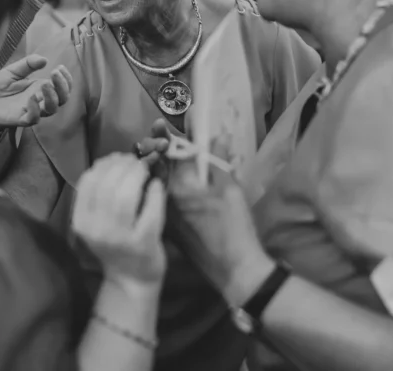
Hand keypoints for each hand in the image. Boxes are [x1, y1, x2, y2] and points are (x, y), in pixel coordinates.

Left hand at [0, 54, 72, 133]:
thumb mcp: (13, 71)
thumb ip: (28, 64)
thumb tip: (44, 59)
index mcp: (41, 89)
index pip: (62, 88)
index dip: (67, 79)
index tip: (61, 67)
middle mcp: (40, 101)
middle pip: (62, 99)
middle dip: (63, 86)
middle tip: (55, 72)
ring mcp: (31, 111)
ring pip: (51, 109)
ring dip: (52, 96)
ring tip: (45, 83)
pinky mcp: (20, 119)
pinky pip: (33, 118)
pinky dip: (35, 108)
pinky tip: (32, 97)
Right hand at [72, 154, 166, 285]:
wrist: (131, 279)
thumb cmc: (116, 243)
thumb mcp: (98, 221)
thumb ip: (101, 193)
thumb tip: (116, 158)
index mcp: (81, 222)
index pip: (88, 182)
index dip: (104, 164)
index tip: (117, 158)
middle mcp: (97, 230)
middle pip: (107, 185)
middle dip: (123, 165)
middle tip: (135, 160)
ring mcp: (120, 238)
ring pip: (125, 196)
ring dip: (137, 174)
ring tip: (144, 169)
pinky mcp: (144, 243)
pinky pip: (150, 210)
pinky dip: (155, 192)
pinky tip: (157, 185)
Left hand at [151, 120, 273, 305]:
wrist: (232, 269)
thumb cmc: (234, 227)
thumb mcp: (231, 189)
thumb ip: (219, 160)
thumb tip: (218, 136)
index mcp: (179, 186)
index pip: (167, 153)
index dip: (164, 135)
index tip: (160, 122)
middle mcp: (166, 199)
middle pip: (157, 167)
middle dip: (158, 149)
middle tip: (159, 133)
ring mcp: (165, 214)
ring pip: (158, 183)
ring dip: (159, 166)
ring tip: (163, 152)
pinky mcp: (168, 226)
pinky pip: (160, 198)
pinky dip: (163, 186)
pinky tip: (172, 180)